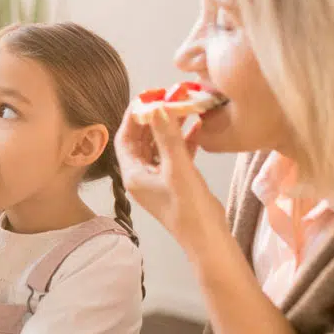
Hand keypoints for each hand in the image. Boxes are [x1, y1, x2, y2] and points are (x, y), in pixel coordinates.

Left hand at [115, 106, 224, 249]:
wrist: (208, 237)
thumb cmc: (189, 208)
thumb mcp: (177, 168)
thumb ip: (166, 136)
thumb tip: (156, 107)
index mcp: (133, 174)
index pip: (125, 137)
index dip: (134, 115)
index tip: (148, 96)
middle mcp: (141, 176)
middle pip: (141, 139)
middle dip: (154, 117)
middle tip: (167, 97)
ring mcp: (157, 179)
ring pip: (159, 145)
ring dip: (170, 126)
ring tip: (183, 107)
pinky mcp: (174, 181)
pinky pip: (174, 154)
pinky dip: (183, 140)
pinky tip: (197, 126)